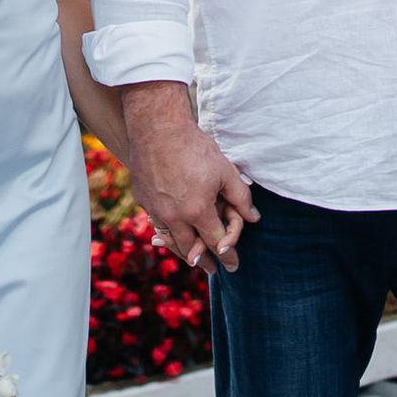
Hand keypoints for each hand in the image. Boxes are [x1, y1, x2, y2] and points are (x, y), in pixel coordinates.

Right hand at [122, 83, 258, 273]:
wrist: (157, 127)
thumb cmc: (194, 147)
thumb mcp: (225, 170)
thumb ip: (240, 197)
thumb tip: (254, 217)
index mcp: (197, 211)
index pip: (215, 242)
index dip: (227, 254)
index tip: (233, 265)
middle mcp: (174, 216)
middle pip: (190, 248)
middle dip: (203, 261)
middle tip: (211, 270)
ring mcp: (154, 209)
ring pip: (170, 238)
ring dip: (182, 250)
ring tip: (190, 257)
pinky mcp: (142, 199)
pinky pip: (156, 221)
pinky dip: (165, 230)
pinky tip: (169, 232)